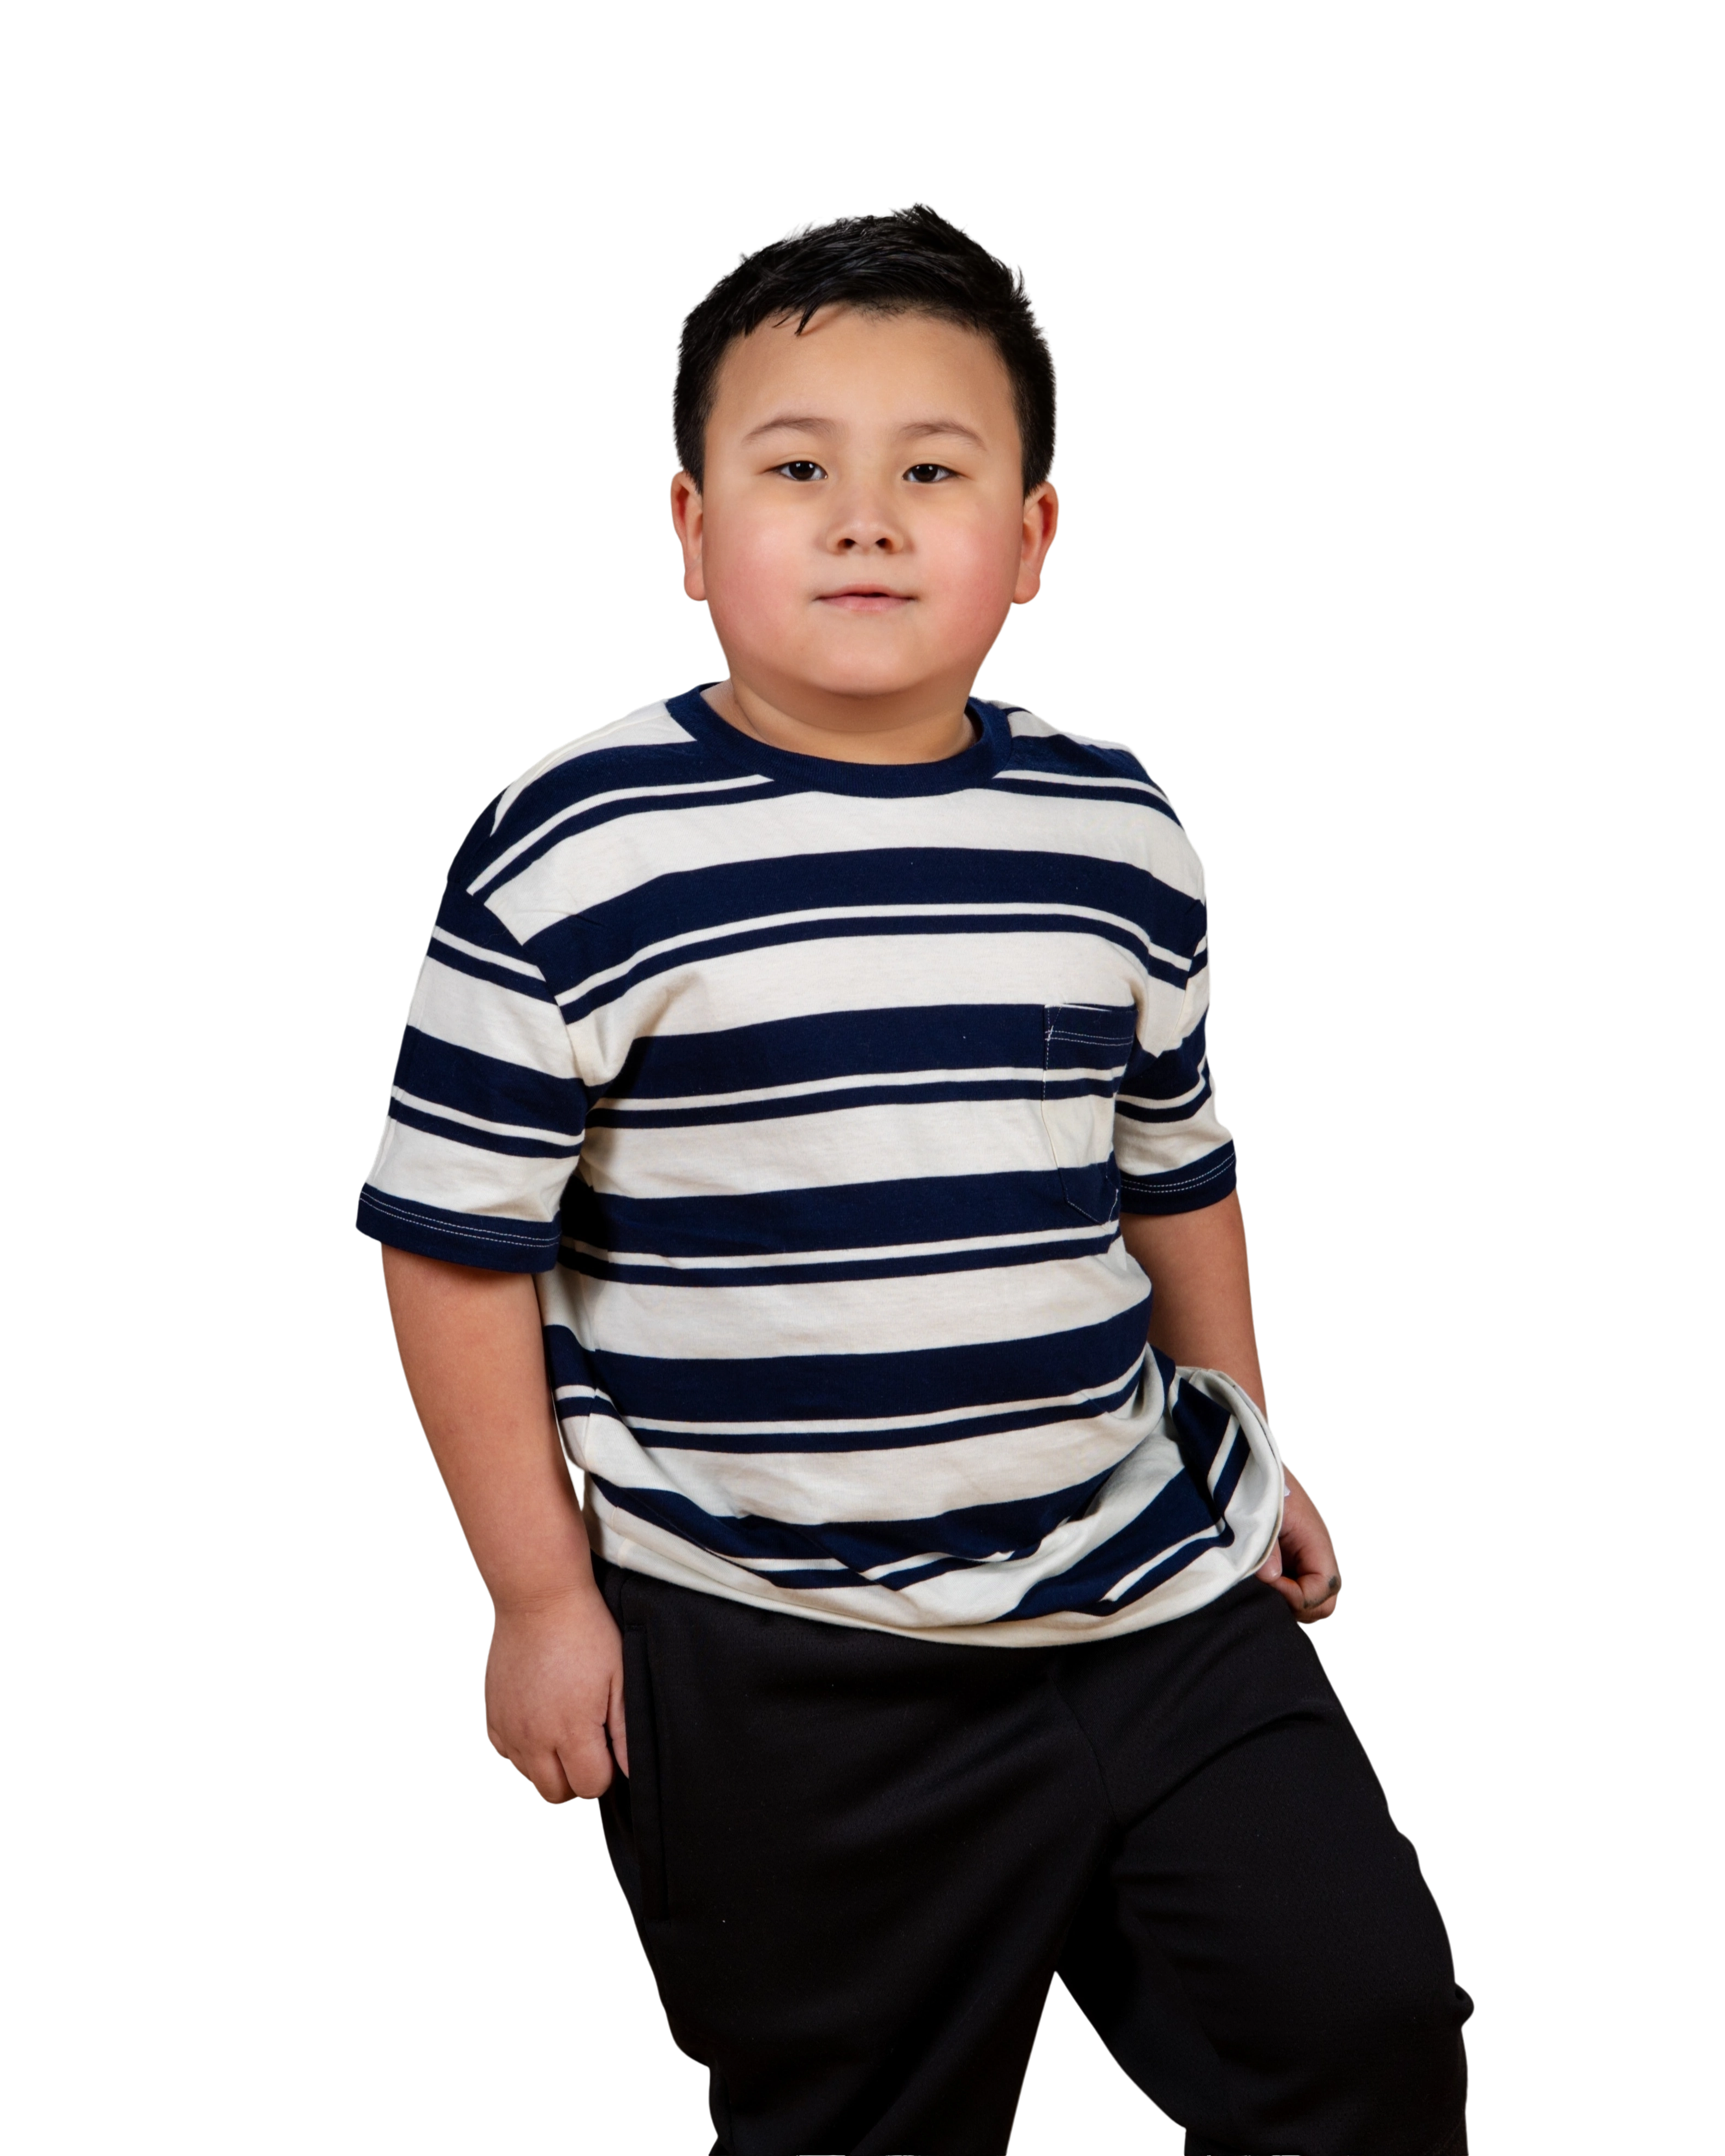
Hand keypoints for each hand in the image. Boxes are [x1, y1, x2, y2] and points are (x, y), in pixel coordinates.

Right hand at [480, 1583, 628, 1804]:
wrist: (539, 1599)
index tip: (610, 1748)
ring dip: (549, 1766)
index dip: (606, 1772)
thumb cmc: (585, 1632)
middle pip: (555, 1792)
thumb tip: (633, 1771)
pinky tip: (539, 1724)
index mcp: (571, 1730)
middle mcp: (534, 1737)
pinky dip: (522, 1749)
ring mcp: (510, 1727)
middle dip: (577, 1778)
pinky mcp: (493, 1715)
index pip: (590, 1786)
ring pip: (529, 1777)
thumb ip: (626, 1731)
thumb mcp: (619, 1677)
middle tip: (589, 1747)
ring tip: (565, 1732)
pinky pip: (504, 1753)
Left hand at [1256, 1471, 1343, 1625]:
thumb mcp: (1262, 1513)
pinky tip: (1260, 1583)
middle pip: (1323, 1604)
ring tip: (1261, 1588)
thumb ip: (1267, 1547)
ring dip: (1288, 1602)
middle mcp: (1318, 1557)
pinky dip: (1282, 1594)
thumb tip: (1270, 1577)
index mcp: (1317, 1542)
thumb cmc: (1261, 1486)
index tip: (1266, 1580)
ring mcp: (1307, 1562)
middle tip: (1265, 1592)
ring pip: (1311, 1602)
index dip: (1295, 1595)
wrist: (1255, 1469)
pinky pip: (1297, 1590)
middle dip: (1296, 1606)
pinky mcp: (1293, 1562)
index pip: (1323, 1589)